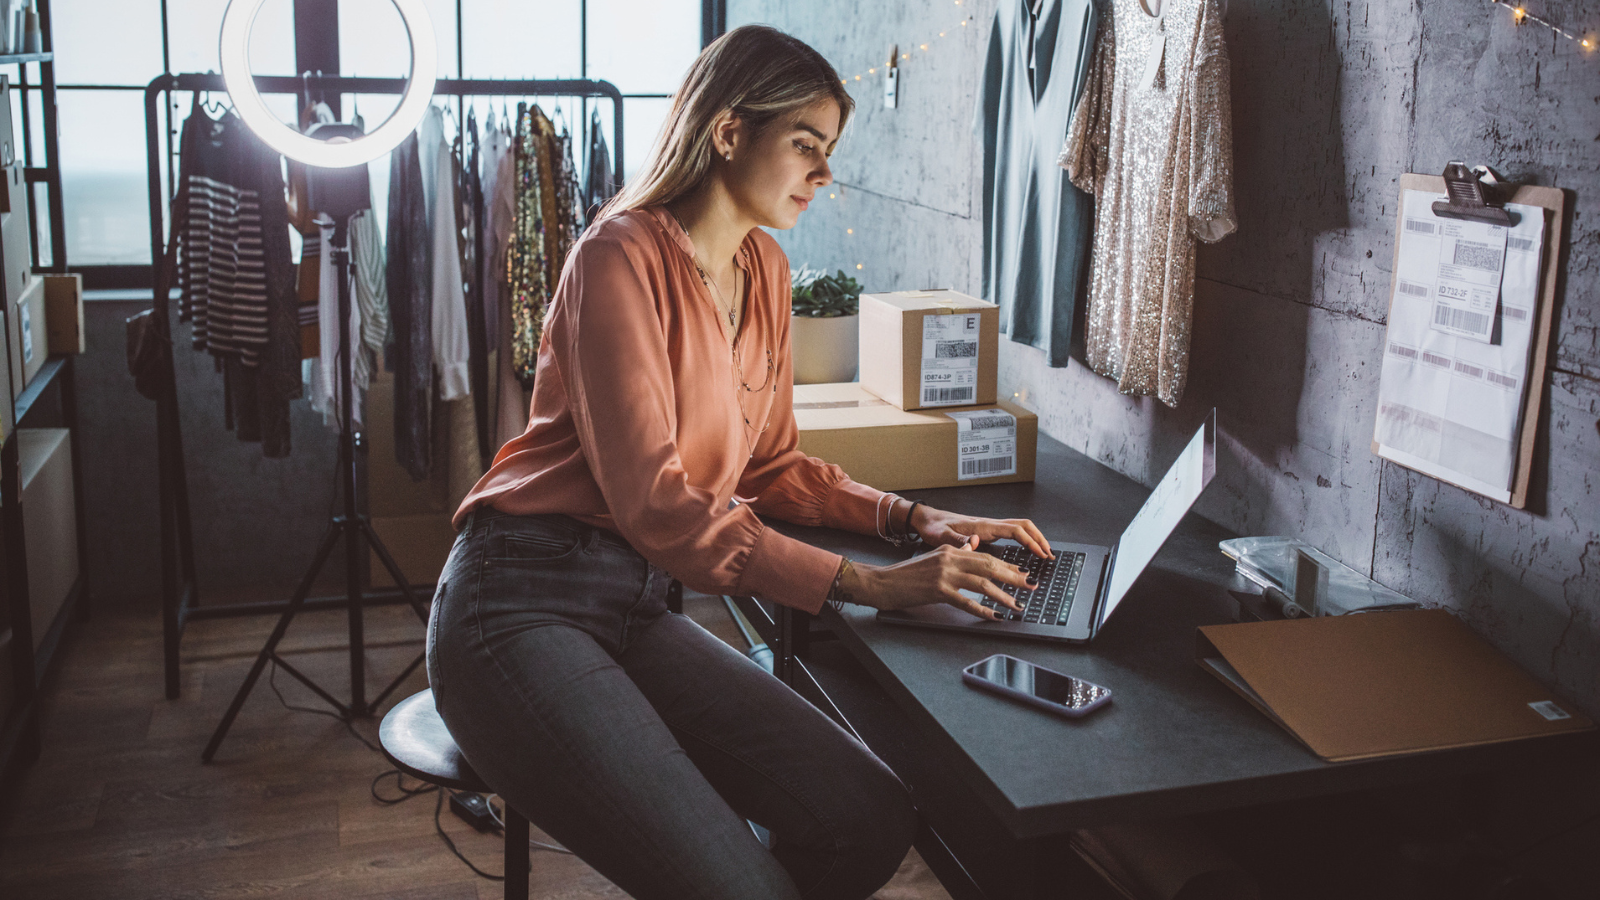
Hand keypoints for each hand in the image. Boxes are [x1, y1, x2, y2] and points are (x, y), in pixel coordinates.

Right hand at [838, 536, 1036, 620]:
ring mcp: (944, 575)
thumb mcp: (933, 558)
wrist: (883, 583)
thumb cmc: (906, 575)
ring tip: (1017, 605)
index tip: (1022, 572)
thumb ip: (954, 553)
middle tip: (1030, 585)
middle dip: (1013, 577)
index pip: (985, 555)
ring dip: (1004, 595)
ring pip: (982, 584)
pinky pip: (967, 602)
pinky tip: (995, 616)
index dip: (1007, 564)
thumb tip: (972, 548)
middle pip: (989, 566)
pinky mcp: (938, 591)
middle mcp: (949, 558)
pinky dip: (984, 610)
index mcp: (950, 549)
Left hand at [907, 504, 1052, 560]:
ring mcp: (990, 527)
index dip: (1031, 542)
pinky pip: (1012, 533)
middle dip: (1039, 539)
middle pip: (1023, 526)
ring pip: (1020, 528)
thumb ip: (957, 541)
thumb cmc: (934, 528)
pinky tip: (1027, 550)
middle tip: (1049, 555)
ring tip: (1044, 553)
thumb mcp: (941, 537)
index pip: (1015, 530)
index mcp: (982, 526)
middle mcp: (989, 524)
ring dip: (1034, 538)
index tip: (1041, 553)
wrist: (927, 520)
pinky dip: (1024, 540)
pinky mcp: (987, 531)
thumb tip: (973, 543)